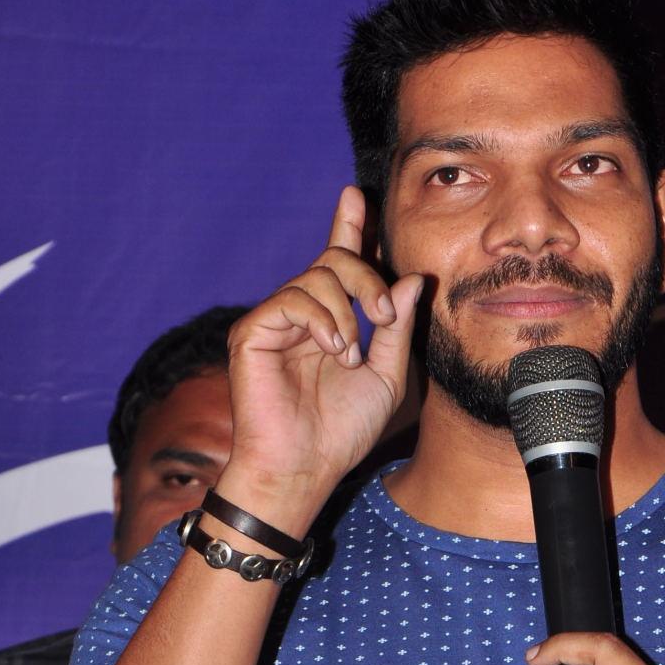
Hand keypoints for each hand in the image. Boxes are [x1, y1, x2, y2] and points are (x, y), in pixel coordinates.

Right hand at [222, 185, 424, 526]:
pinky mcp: (252, 333)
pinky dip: (321, 319)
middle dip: (367, 278)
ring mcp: (274, 322)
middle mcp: (300, 315)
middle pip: (333, 262)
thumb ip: (397, 328)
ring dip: (346, 309)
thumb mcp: (387, 376)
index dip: (348, 229)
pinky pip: (291, 299)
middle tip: (385, 316)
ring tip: (352, 352)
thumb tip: (412, 280)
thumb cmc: (343, 431)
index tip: (355, 197)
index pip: (339, 264)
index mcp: (331, 321)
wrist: (306, 466)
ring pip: (314, 276)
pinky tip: (335, 350)